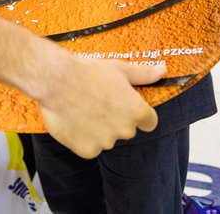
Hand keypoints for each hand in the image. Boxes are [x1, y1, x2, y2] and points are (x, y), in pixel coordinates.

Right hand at [39, 59, 165, 158]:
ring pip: (106, 139)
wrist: (56, 80)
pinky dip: (82, 138)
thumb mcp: (119, 68)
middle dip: (115, 119)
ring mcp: (106, 142)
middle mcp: (125, 129)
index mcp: (136, 111)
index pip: (149, 122)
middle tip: (98, 102)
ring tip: (82, 109)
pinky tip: (74, 121)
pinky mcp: (87, 150)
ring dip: (98, 129)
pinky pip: (90, 148)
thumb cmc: (88, 72)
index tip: (124, 106)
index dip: (138, 114)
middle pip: (126, 129)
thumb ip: (144, 73)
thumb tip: (163, 69)